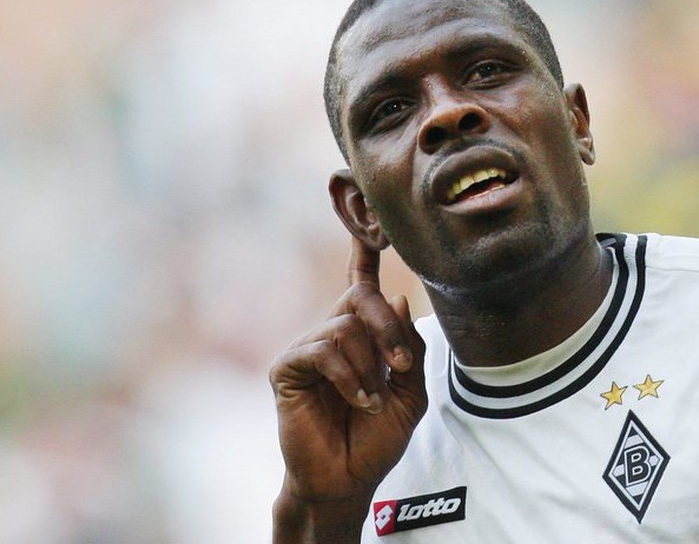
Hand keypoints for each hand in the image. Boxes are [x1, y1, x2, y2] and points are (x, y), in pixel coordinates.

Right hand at [270, 237, 426, 539]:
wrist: (349, 480)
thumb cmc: (377, 438)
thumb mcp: (411, 393)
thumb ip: (408, 348)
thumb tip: (399, 298)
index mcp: (360, 336)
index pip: (360, 285)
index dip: (363, 250)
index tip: (369, 218)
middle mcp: (331, 334)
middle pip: (359, 297)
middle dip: (387, 330)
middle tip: (400, 368)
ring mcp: (306, 349)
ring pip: (344, 327)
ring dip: (368, 368)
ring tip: (372, 402)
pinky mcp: (286, 368)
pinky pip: (322, 351)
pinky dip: (348, 377)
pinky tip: (358, 402)